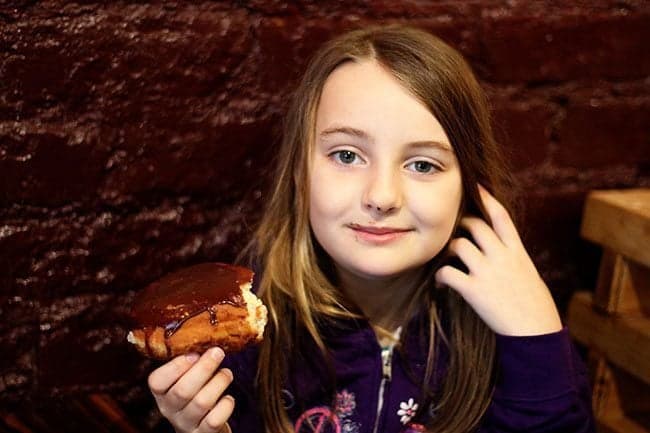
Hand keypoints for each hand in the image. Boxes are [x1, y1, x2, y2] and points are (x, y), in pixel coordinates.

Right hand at [148, 347, 233, 432]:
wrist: (203, 426)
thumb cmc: (196, 392)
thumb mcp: (186, 377)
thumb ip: (191, 361)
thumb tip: (207, 335)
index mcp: (162, 391)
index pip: (157, 381)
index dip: (176, 366)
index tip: (194, 353)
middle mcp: (170, 409)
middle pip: (182, 391)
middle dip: (204, 368)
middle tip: (218, 352)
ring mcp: (186, 423)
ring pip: (201, 403)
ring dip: (218, 383)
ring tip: (227, 373)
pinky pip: (214, 420)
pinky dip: (225, 406)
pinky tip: (228, 398)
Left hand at [435, 185, 561, 335]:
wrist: (536, 333)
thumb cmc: (535, 307)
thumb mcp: (529, 274)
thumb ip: (513, 258)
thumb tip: (500, 249)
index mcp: (518, 252)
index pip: (501, 216)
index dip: (487, 198)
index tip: (475, 185)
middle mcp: (502, 257)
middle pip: (475, 225)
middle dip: (460, 224)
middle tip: (454, 232)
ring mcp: (488, 272)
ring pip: (458, 245)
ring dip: (448, 250)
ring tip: (446, 260)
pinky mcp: (474, 290)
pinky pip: (447, 273)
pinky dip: (440, 276)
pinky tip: (441, 283)